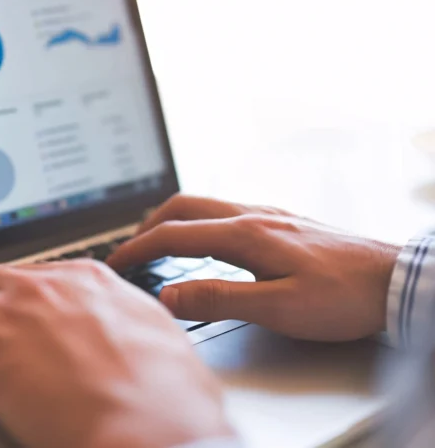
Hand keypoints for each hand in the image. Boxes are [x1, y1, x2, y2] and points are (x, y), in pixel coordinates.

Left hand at [0, 260, 234, 447]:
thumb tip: (133, 322)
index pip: (34, 269)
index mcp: (85, 279)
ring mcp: (8, 316)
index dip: (16, 286)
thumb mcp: (159, 334)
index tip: (10, 297)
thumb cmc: (165, 392)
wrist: (145, 427)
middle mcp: (42, 287)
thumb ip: (133, 317)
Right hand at [108, 194, 401, 340]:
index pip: (175, 235)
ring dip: (174, 220)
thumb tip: (169, 294)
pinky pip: (225, 210)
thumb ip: (220, 299)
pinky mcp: (282, 222)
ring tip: (159, 244)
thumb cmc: (344, 296)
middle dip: (148, 225)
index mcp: (246, 234)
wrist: (396, 280)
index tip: (115, 262)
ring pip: (205, 204)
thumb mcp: (279, 308)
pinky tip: (207, 242)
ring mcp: (268, 215)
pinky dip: (199, 222)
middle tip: (130, 249)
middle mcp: (253, 215)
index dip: (138, 248)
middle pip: (184, 206)